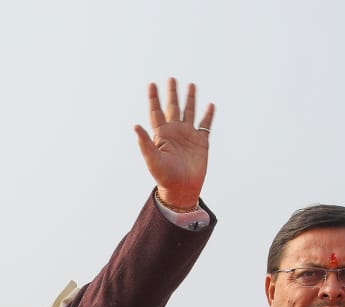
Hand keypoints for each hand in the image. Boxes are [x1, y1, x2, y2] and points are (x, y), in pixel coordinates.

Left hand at [133, 78, 213, 208]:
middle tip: (172, 78)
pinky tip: (210, 105)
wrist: (182, 189)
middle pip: (173, 107)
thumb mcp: (152, 160)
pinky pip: (205, 125)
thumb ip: (144, 143)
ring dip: (190, 99)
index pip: (156, 112)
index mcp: (161, 134)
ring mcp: (188, 136)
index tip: (151, 84)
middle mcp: (174, 132)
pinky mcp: (201, 142)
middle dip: (172, 93)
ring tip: (191, 85)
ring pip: (189, 112)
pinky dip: (208, 115)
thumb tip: (135, 126)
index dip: (153, 98)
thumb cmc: (164, 177)